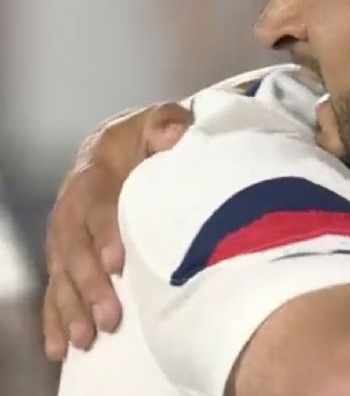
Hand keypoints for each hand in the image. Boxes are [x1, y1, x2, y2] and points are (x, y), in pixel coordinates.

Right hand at [43, 102, 191, 358]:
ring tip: (87, 338)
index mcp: (94, 176)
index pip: (98, 207)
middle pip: (76, 251)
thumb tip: (174, 134)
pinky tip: (60, 347)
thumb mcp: (159, 121)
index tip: (118, 263)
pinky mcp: (65, 257)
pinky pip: (55, 290)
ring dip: (73, 309)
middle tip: (110, 317)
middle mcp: (72, 209)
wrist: (115, 144)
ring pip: (62, 276)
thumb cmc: (147, 137)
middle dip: (91, 285)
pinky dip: (56, 319)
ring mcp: (65, 236)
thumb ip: (167, 124)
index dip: (105, 235)